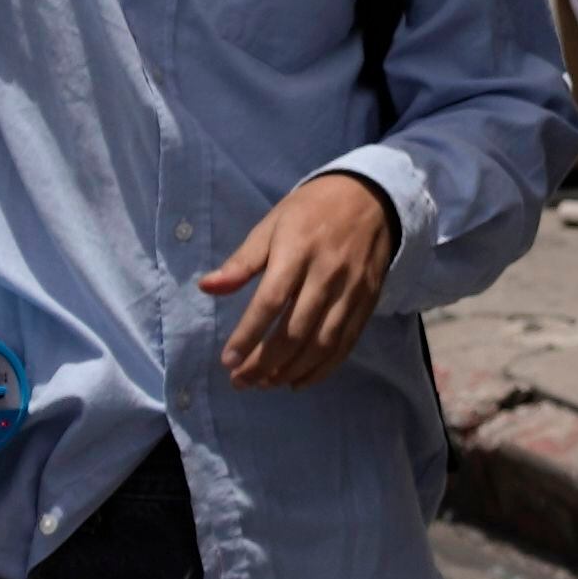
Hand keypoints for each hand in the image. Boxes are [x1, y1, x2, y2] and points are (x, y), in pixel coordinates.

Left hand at [201, 170, 400, 387]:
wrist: (370, 195)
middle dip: (265, 363)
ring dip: (291, 370)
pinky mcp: (369, 300)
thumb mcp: (272, 225)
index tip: (228, 361)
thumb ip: (242, 262)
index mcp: (298, 251)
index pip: (270, 301)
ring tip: (266, 383)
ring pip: (322, 343)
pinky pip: (346, 343)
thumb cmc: (310, 211)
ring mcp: (352, 289)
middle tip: (241, 381)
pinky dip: (323, 368)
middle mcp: (327, 274)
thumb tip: (207, 287)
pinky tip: (299, 381)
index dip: (248, 335)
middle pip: (296, 330)